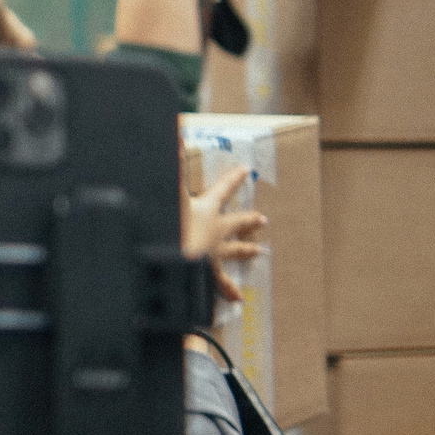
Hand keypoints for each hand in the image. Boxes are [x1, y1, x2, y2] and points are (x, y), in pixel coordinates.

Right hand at [183, 162, 263, 302]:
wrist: (171, 265)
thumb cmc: (172, 229)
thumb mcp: (170, 193)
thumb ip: (173, 164)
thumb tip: (177, 135)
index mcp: (207, 210)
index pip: (223, 189)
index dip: (233, 178)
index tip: (245, 170)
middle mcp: (215, 232)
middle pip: (236, 223)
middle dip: (248, 219)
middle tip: (263, 219)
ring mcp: (213, 255)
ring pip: (233, 252)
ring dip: (246, 251)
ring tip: (259, 254)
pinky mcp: (207, 275)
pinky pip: (220, 284)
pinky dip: (228, 291)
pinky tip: (237, 299)